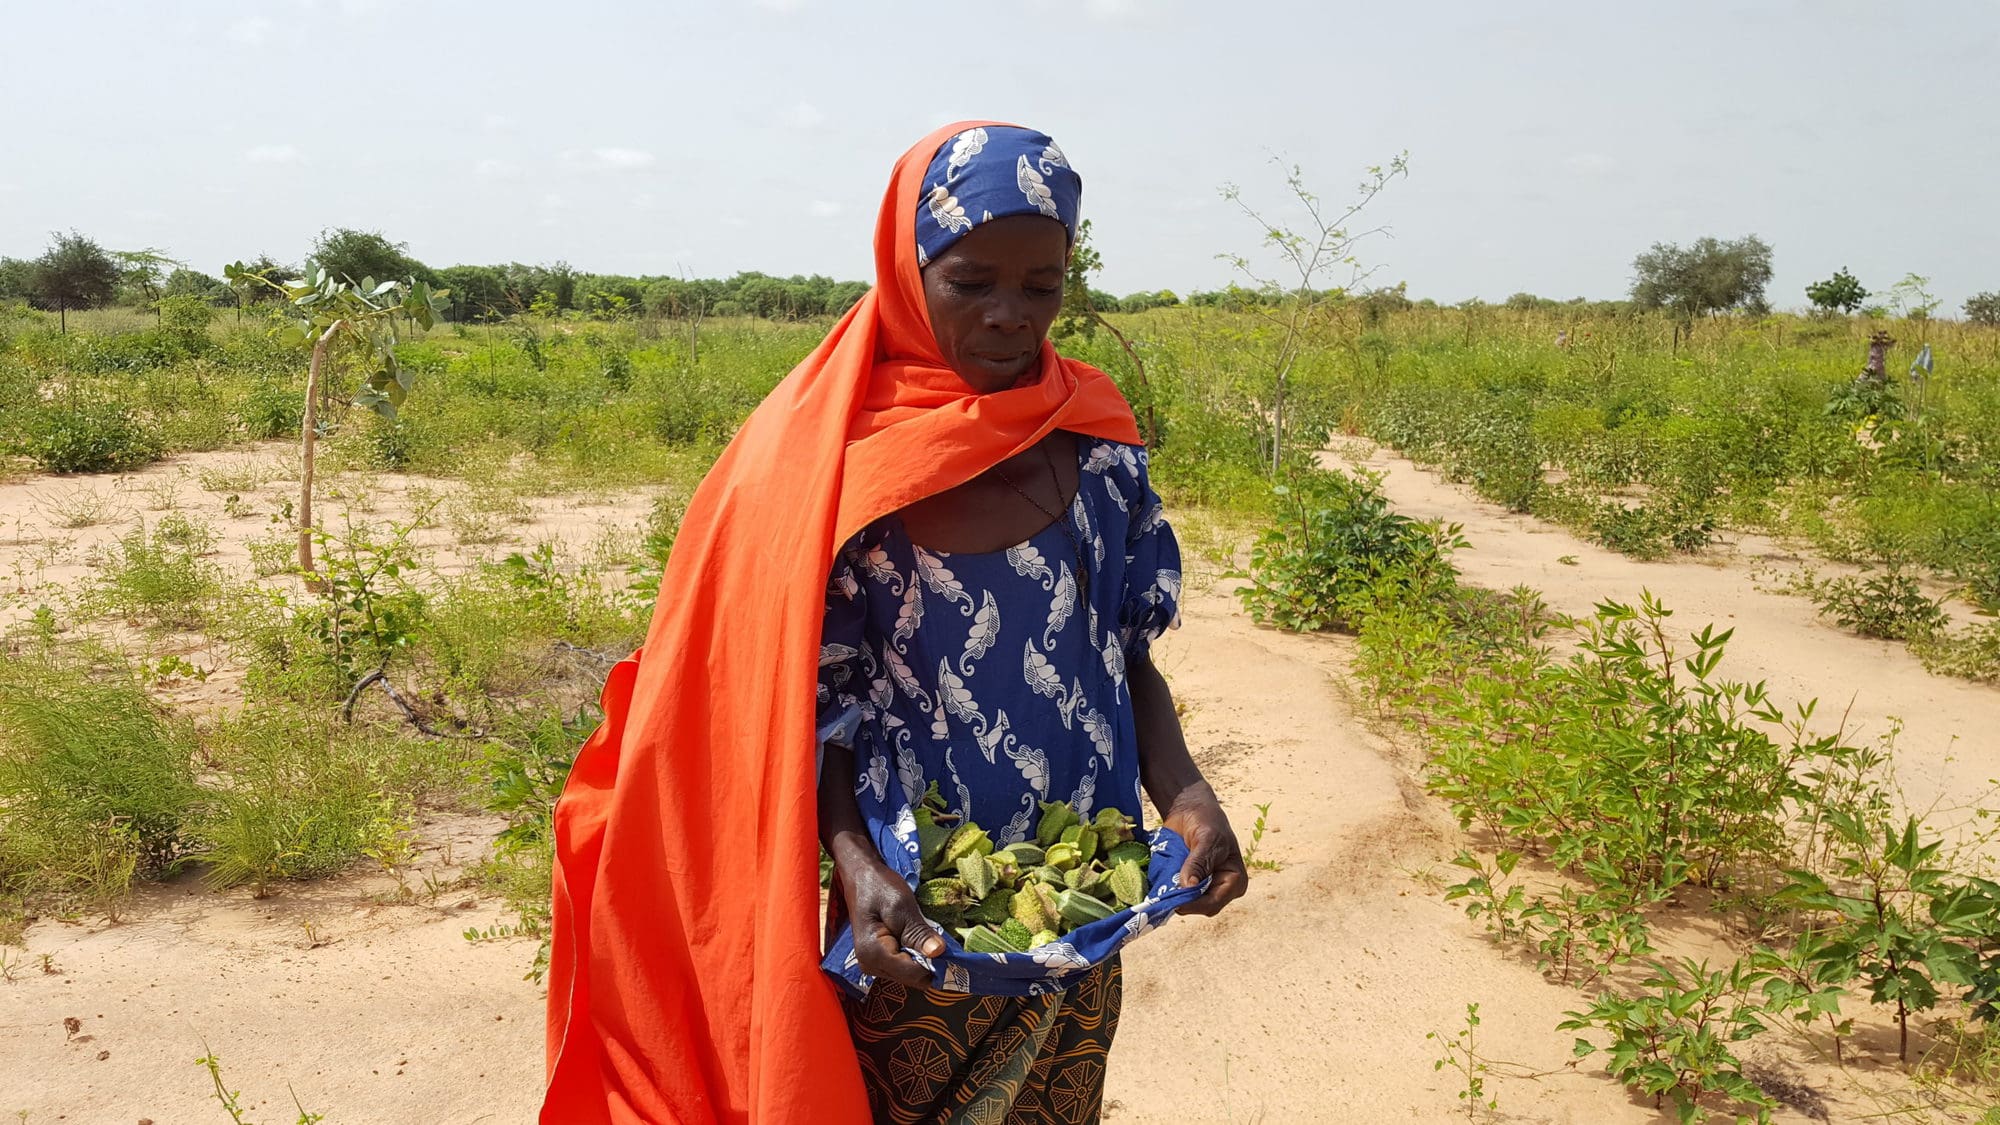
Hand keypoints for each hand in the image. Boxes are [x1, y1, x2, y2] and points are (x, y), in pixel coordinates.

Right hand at [838, 858, 944, 988]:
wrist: (861, 876)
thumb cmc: (879, 887)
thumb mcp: (901, 906)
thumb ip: (918, 932)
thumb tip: (939, 953)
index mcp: (873, 954)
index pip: (913, 974)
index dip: (934, 964)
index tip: (948, 947)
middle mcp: (870, 966)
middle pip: (912, 978)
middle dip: (929, 963)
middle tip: (939, 938)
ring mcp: (873, 965)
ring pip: (910, 975)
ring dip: (923, 959)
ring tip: (927, 936)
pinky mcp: (879, 961)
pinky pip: (904, 967)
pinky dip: (916, 956)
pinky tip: (918, 939)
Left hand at [1162, 786, 1248, 916]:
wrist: (1192, 810)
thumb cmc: (1207, 821)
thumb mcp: (1206, 840)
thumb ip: (1198, 864)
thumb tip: (1188, 887)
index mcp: (1234, 881)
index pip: (1214, 902)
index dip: (1194, 904)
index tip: (1176, 901)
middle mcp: (1220, 889)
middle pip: (1200, 907)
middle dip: (1183, 902)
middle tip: (1163, 896)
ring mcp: (1203, 887)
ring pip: (1187, 903)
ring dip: (1172, 897)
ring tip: (1160, 888)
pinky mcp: (1188, 884)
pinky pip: (1177, 894)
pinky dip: (1167, 892)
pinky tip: (1157, 886)